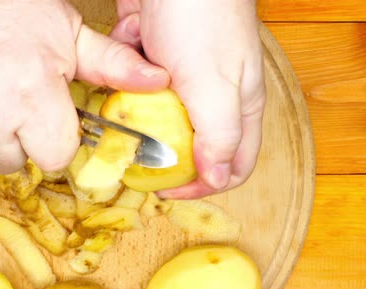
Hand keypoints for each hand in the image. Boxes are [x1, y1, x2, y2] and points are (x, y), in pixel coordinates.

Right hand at [0, 0, 168, 173]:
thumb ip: (111, 65)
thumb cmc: (6, 3)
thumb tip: (157, 81)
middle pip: (13, 163)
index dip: (56, 140)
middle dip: (21, 140)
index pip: (55, 157)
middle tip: (17, 101)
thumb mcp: (66, 32)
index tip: (51, 120)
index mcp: (31, 92)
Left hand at [110, 0, 265, 197]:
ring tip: (126, 92)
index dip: (202, 185)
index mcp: (239, 107)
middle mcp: (212, 96)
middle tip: (131, 152)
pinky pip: (135, 80)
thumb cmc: (204, 19)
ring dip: (138, 104)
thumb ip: (218, 135)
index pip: (230, 164)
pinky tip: (132, 47)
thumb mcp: (214, 85)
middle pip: (187, 143)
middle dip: (159, 148)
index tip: (167, 191)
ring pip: (154, 113)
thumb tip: (216, 179)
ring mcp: (180, 75)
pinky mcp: (154, 57)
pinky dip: (128, 70)